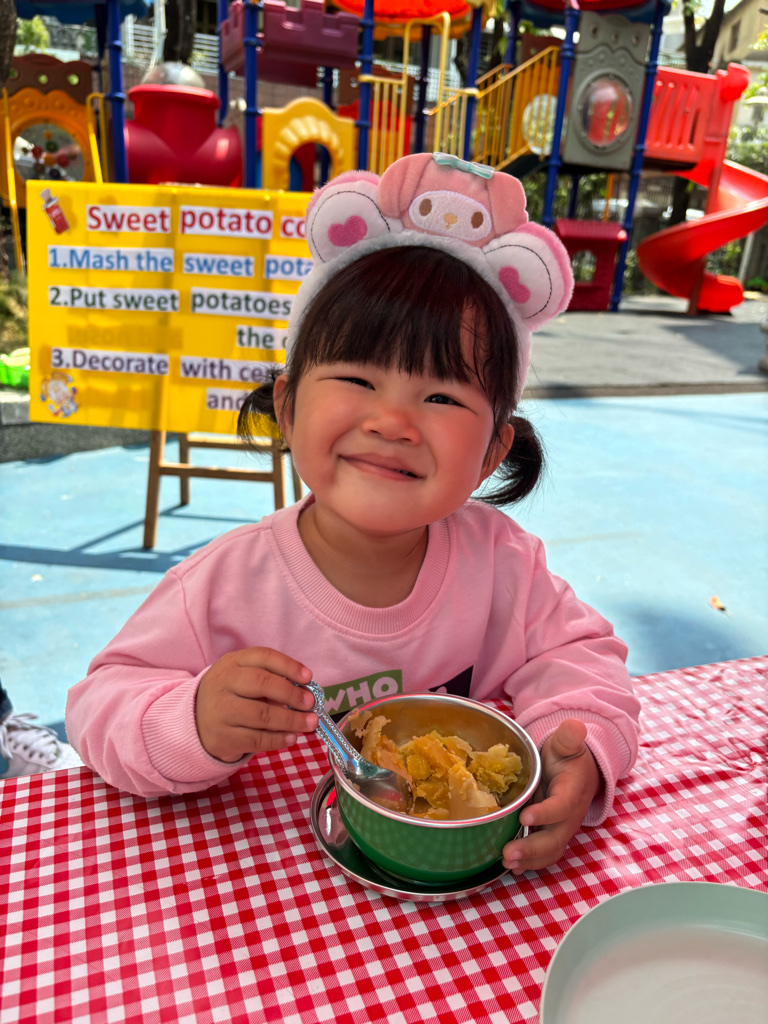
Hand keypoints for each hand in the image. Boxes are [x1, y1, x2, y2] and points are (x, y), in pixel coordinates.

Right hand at [195, 647, 317, 761]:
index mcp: (232, 662)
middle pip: (262, 683)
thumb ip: (269, 679)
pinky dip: (278, 739)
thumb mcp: (242, 677)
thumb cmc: (231, 695)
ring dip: (291, 720)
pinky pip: (256, 739)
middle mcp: (223, 683)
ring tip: (309, 723)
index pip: (264, 657)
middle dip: (292, 693)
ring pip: (262, 715)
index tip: (308, 677)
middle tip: (310, 703)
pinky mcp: (222, 737)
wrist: (195, 722)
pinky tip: (291, 738)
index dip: (289, 666)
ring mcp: (221, 711)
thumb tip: (305, 692)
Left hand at [502, 719, 599, 873]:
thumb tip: (576, 725)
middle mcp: (569, 815)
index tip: (525, 817)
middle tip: (508, 853)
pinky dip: (531, 862)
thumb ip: (569, 737)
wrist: (578, 770)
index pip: (562, 806)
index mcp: (573, 790)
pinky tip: (511, 866)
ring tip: (506, 863)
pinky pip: (545, 854)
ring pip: (550, 850)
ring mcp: (562, 827)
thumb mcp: (567, 743)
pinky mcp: (553, 834)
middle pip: (555, 837)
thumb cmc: (567, 756)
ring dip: (530, 860)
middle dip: (533, 847)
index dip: (546, 813)